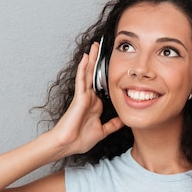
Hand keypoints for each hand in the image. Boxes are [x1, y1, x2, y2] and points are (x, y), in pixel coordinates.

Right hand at [48, 42, 123, 156]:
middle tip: (102, 47)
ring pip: (87, 74)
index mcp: (95, 105)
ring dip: (91, 60)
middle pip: (94, 75)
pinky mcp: (79, 98)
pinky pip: (81, 80)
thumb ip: (113, 125)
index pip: (102, 86)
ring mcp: (83, 96)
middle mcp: (89, 98)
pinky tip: (85, 58)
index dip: (107, 75)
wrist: (67, 145)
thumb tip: (124, 120)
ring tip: (94, 46)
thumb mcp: (103, 131)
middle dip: (97, 62)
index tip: (113, 65)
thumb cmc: (80, 139)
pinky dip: (83, 68)